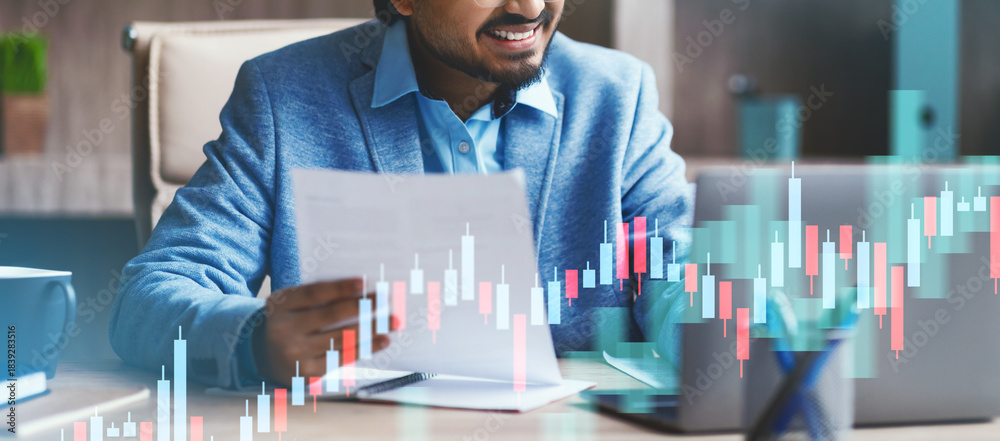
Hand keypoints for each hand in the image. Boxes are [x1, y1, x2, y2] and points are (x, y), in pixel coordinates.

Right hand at [252, 278, 389, 384]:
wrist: (263, 356)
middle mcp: (285, 330)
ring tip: (394, 321)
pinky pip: (343, 357)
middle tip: (386, 299)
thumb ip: (318, 296)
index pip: (314, 294)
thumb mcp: (292, 303)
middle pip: (331, 315)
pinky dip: (366, 348)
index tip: (364, 282)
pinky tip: (383, 340)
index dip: (340, 288)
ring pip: (342, 338)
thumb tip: (362, 289)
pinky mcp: (308, 373)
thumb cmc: (289, 321)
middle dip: (362, 306)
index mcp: (280, 305)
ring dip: (372, 329)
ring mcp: (296, 354)